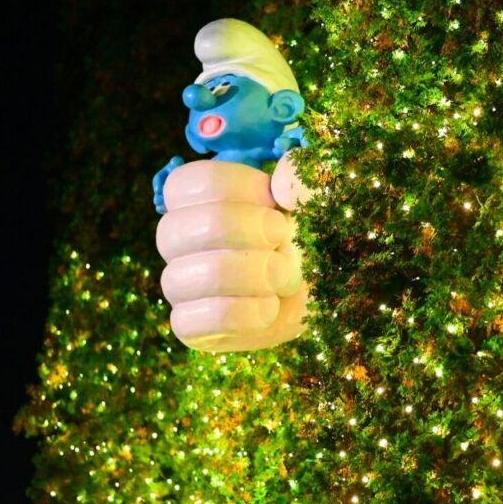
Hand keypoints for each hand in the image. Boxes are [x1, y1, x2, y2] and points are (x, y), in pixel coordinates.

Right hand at [155, 157, 311, 351]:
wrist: (332, 286)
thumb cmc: (314, 233)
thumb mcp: (318, 196)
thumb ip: (306, 177)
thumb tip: (282, 185)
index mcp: (200, 198)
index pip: (187, 183)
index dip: (235, 188)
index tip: (276, 202)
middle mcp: (181, 240)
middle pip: (170, 231)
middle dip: (238, 234)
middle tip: (283, 240)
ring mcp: (182, 285)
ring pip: (178, 280)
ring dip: (245, 277)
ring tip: (284, 278)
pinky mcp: (192, 326)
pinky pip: (188, 322)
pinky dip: (239, 315)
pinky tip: (269, 308)